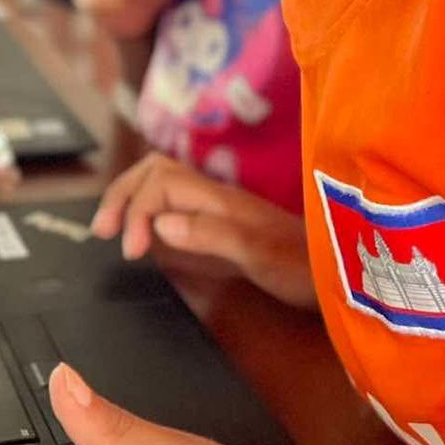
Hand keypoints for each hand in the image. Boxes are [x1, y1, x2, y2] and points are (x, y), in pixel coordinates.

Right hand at [91, 156, 315, 308]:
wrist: (341, 272)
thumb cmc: (304, 267)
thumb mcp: (259, 255)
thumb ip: (212, 235)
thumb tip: (161, 224)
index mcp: (220, 200)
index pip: (161, 185)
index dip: (138, 212)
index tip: (133, 250)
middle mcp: (215, 197)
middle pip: (155, 172)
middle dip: (123, 194)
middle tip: (103, 230)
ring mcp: (217, 209)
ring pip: (162, 183)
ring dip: (132, 198)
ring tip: (112, 227)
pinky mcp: (220, 225)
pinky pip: (174, 202)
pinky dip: (148, 210)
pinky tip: (145, 232)